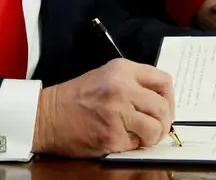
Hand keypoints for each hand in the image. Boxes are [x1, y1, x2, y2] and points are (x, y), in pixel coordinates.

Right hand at [32, 58, 174, 157]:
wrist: (45, 116)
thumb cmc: (75, 98)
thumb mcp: (106, 76)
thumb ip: (134, 83)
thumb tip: (161, 100)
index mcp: (122, 70)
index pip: (164, 81)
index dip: (169, 99)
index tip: (165, 108)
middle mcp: (122, 88)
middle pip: (163, 107)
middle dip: (164, 122)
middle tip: (156, 128)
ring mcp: (117, 112)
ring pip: (155, 128)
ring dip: (152, 136)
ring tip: (141, 136)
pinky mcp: (111, 136)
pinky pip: (136, 144)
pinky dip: (132, 145)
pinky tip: (120, 139)